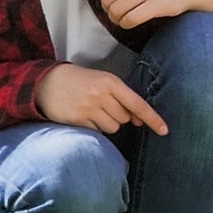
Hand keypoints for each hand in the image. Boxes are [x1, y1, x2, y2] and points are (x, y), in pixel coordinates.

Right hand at [35, 62, 166, 135]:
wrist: (47, 81)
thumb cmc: (80, 81)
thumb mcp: (102, 81)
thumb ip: (121, 98)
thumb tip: (138, 120)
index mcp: (111, 83)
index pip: (138, 104)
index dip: (153, 119)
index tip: (165, 131)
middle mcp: (101, 95)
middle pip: (125, 118)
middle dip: (120, 116)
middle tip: (105, 107)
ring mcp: (88, 108)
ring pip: (113, 127)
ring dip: (108, 123)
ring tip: (94, 112)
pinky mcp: (77, 119)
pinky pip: (97, 131)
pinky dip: (94, 127)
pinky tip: (84, 116)